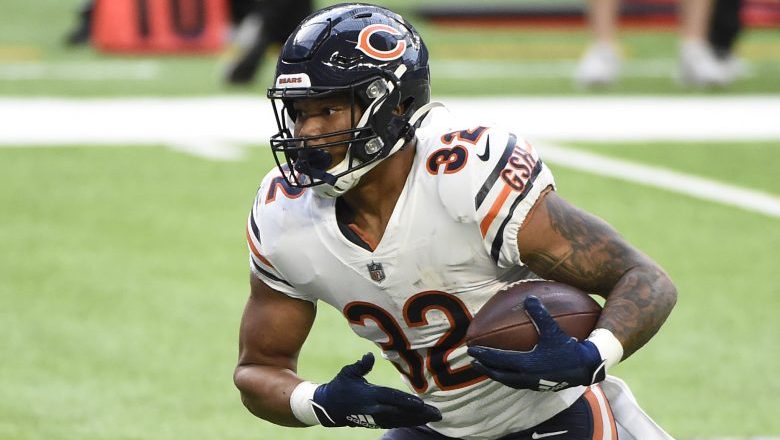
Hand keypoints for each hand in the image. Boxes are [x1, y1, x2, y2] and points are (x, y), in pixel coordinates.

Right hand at [311, 353, 441, 427]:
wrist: (329, 408)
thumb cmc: (340, 386)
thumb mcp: (348, 372)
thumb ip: (362, 365)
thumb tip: (370, 355)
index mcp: (369, 396)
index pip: (392, 398)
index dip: (407, 401)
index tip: (422, 403)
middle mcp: (375, 409)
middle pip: (402, 412)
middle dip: (420, 413)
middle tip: (438, 413)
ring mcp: (376, 418)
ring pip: (401, 420)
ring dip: (418, 419)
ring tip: (434, 417)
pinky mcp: (376, 422)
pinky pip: (396, 423)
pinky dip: (409, 421)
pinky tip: (420, 420)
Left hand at [467, 296, 605, 391]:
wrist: (585, 368)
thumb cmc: (568, 349)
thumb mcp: (553, 330)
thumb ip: (540, 314)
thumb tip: (529, 298)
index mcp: (524, 364)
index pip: (497, 359)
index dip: (482, 354)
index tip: (471, 349)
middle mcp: (524, 376)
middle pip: (497, 373)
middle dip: (484, 367)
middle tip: (473, 360)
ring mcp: (531, 383)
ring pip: (506, 380)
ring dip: (494, 373)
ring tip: (487, 367)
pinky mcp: (538, 385)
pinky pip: (516, 382)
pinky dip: (507, 377)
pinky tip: (509, 371)